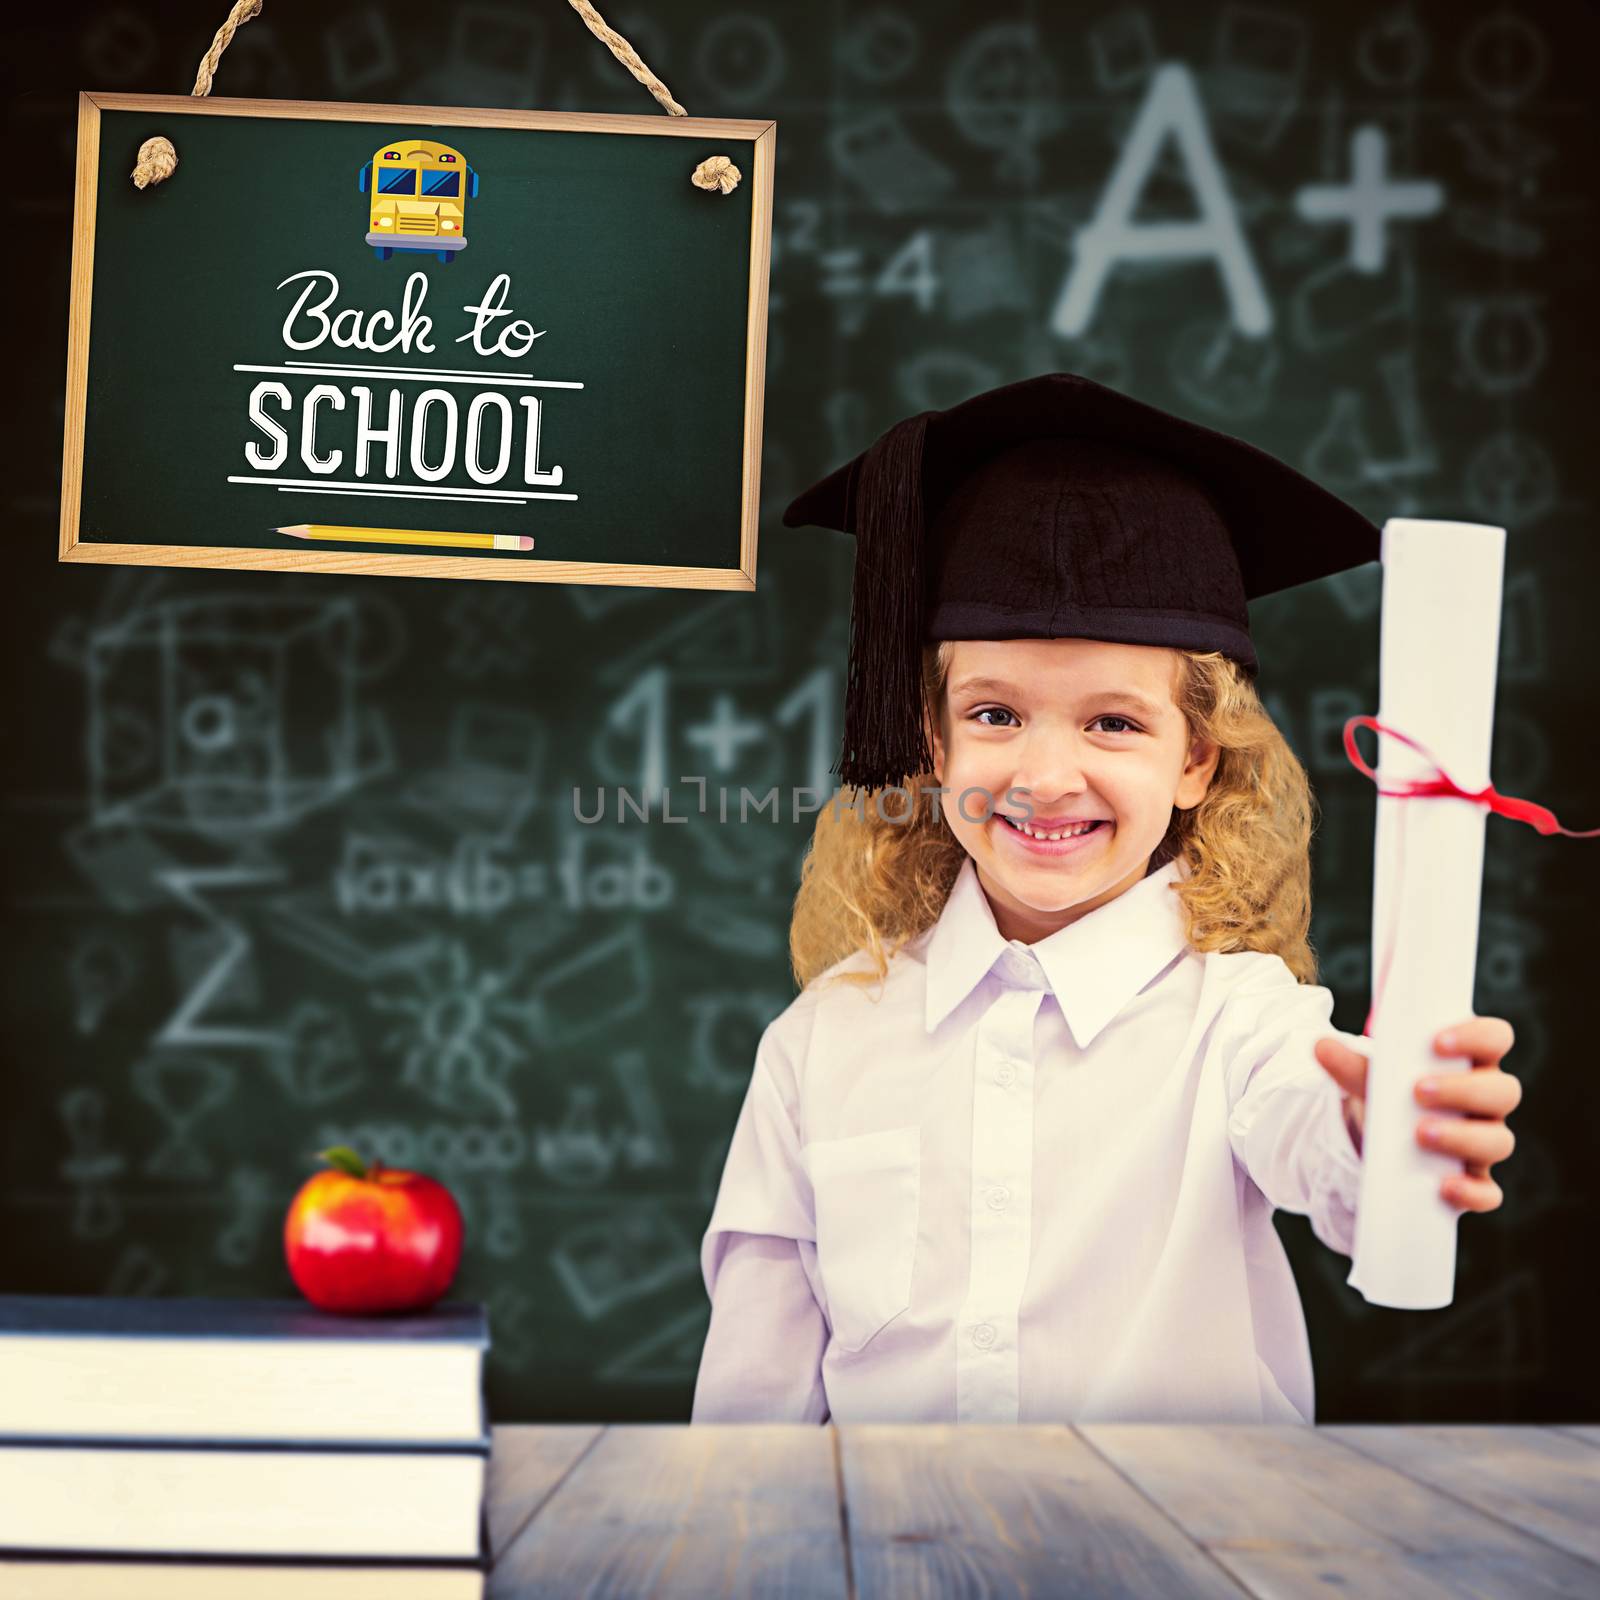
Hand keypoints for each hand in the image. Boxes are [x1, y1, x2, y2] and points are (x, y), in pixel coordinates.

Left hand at [1313, 1017, 1520, 1212]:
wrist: (1384, 1138)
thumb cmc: (1390, 1093)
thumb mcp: (1371, 1076)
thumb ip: (1349, 1063)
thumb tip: (1320, 1046)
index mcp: (1469, 1060)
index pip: (1495, 1037)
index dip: (1478, 1036)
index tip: (1438, 1042)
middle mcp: (1486, 1100)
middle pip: (1503, 1091)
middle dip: (1464, 1090)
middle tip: (1419, 1090)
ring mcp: (1485, 1140)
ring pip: (1498, 1141)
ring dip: (1464, 1137)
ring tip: (1419, 1133)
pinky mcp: (1475, 1179)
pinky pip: (1488, 1192)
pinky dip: (1472, 1191)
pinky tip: (1444, 1187)